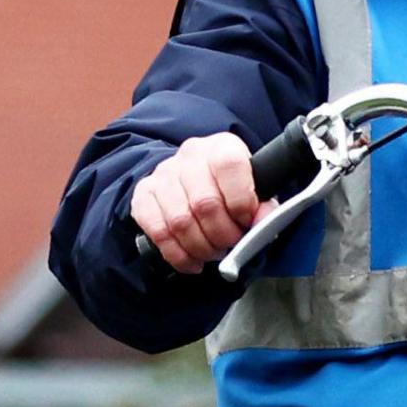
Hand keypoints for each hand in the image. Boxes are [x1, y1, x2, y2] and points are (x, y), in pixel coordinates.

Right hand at [130, 133, 278, 274]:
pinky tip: (192, 260)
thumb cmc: (230, 187)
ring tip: (213, 252)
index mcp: (222, 146)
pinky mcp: (143, 194)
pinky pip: (158, 232)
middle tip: (230, 244)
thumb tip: (262, 221)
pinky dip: (178, 255)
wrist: (195, 178)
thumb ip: (263, 205)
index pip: (229, 166)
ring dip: (201, 247)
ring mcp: (163, 174)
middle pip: (204, 203)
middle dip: (222, 235)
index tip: (247, 221)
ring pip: (180, 222)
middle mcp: (190, 155)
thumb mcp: (255, 188)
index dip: (241, 202)